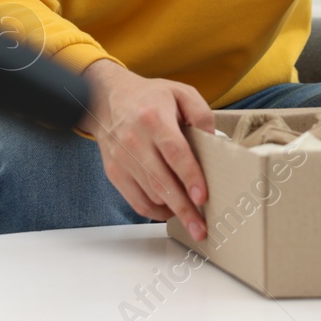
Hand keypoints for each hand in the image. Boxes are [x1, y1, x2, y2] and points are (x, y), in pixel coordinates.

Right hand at [77, 60, 215, 239]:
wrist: (107, 97)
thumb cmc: (148, 97)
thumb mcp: (180, 92)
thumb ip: (201, 113)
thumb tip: (213, 139)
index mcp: (153, 118)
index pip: (174, 152)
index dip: (189, 176)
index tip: (202, 197)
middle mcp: (134, 140)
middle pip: (162, 181)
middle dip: (183, 208)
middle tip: (201, 229)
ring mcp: (122, 158)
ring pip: (149, 194)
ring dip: (172, 210)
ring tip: (191, 218)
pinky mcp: (114, 172)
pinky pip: (136, 200)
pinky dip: (154, 211)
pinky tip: (169, 211)